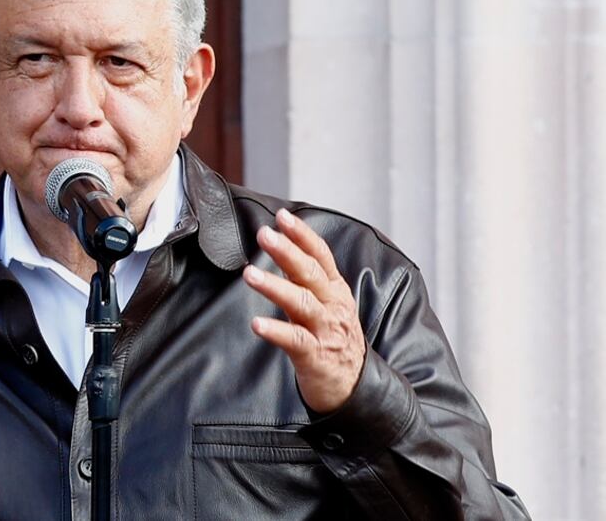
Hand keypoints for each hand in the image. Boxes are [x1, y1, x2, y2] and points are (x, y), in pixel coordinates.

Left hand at [243, 208, 364, 413]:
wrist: (355, 388)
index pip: (320, 256)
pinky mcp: (315, 356)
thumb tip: (281, 249)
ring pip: (301, 303)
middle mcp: (332, 306)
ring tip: (250, 274)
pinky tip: (257, 324)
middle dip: (287, 252)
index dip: (302, 235)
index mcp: (335, 290)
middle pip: (310, 273)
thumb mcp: (326, 304)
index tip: (283, 216)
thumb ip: (305, 279)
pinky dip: (275, 331)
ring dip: (274, 286)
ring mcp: (325, 331)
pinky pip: (294, 341)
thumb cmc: (333, 340)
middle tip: (264, 235)